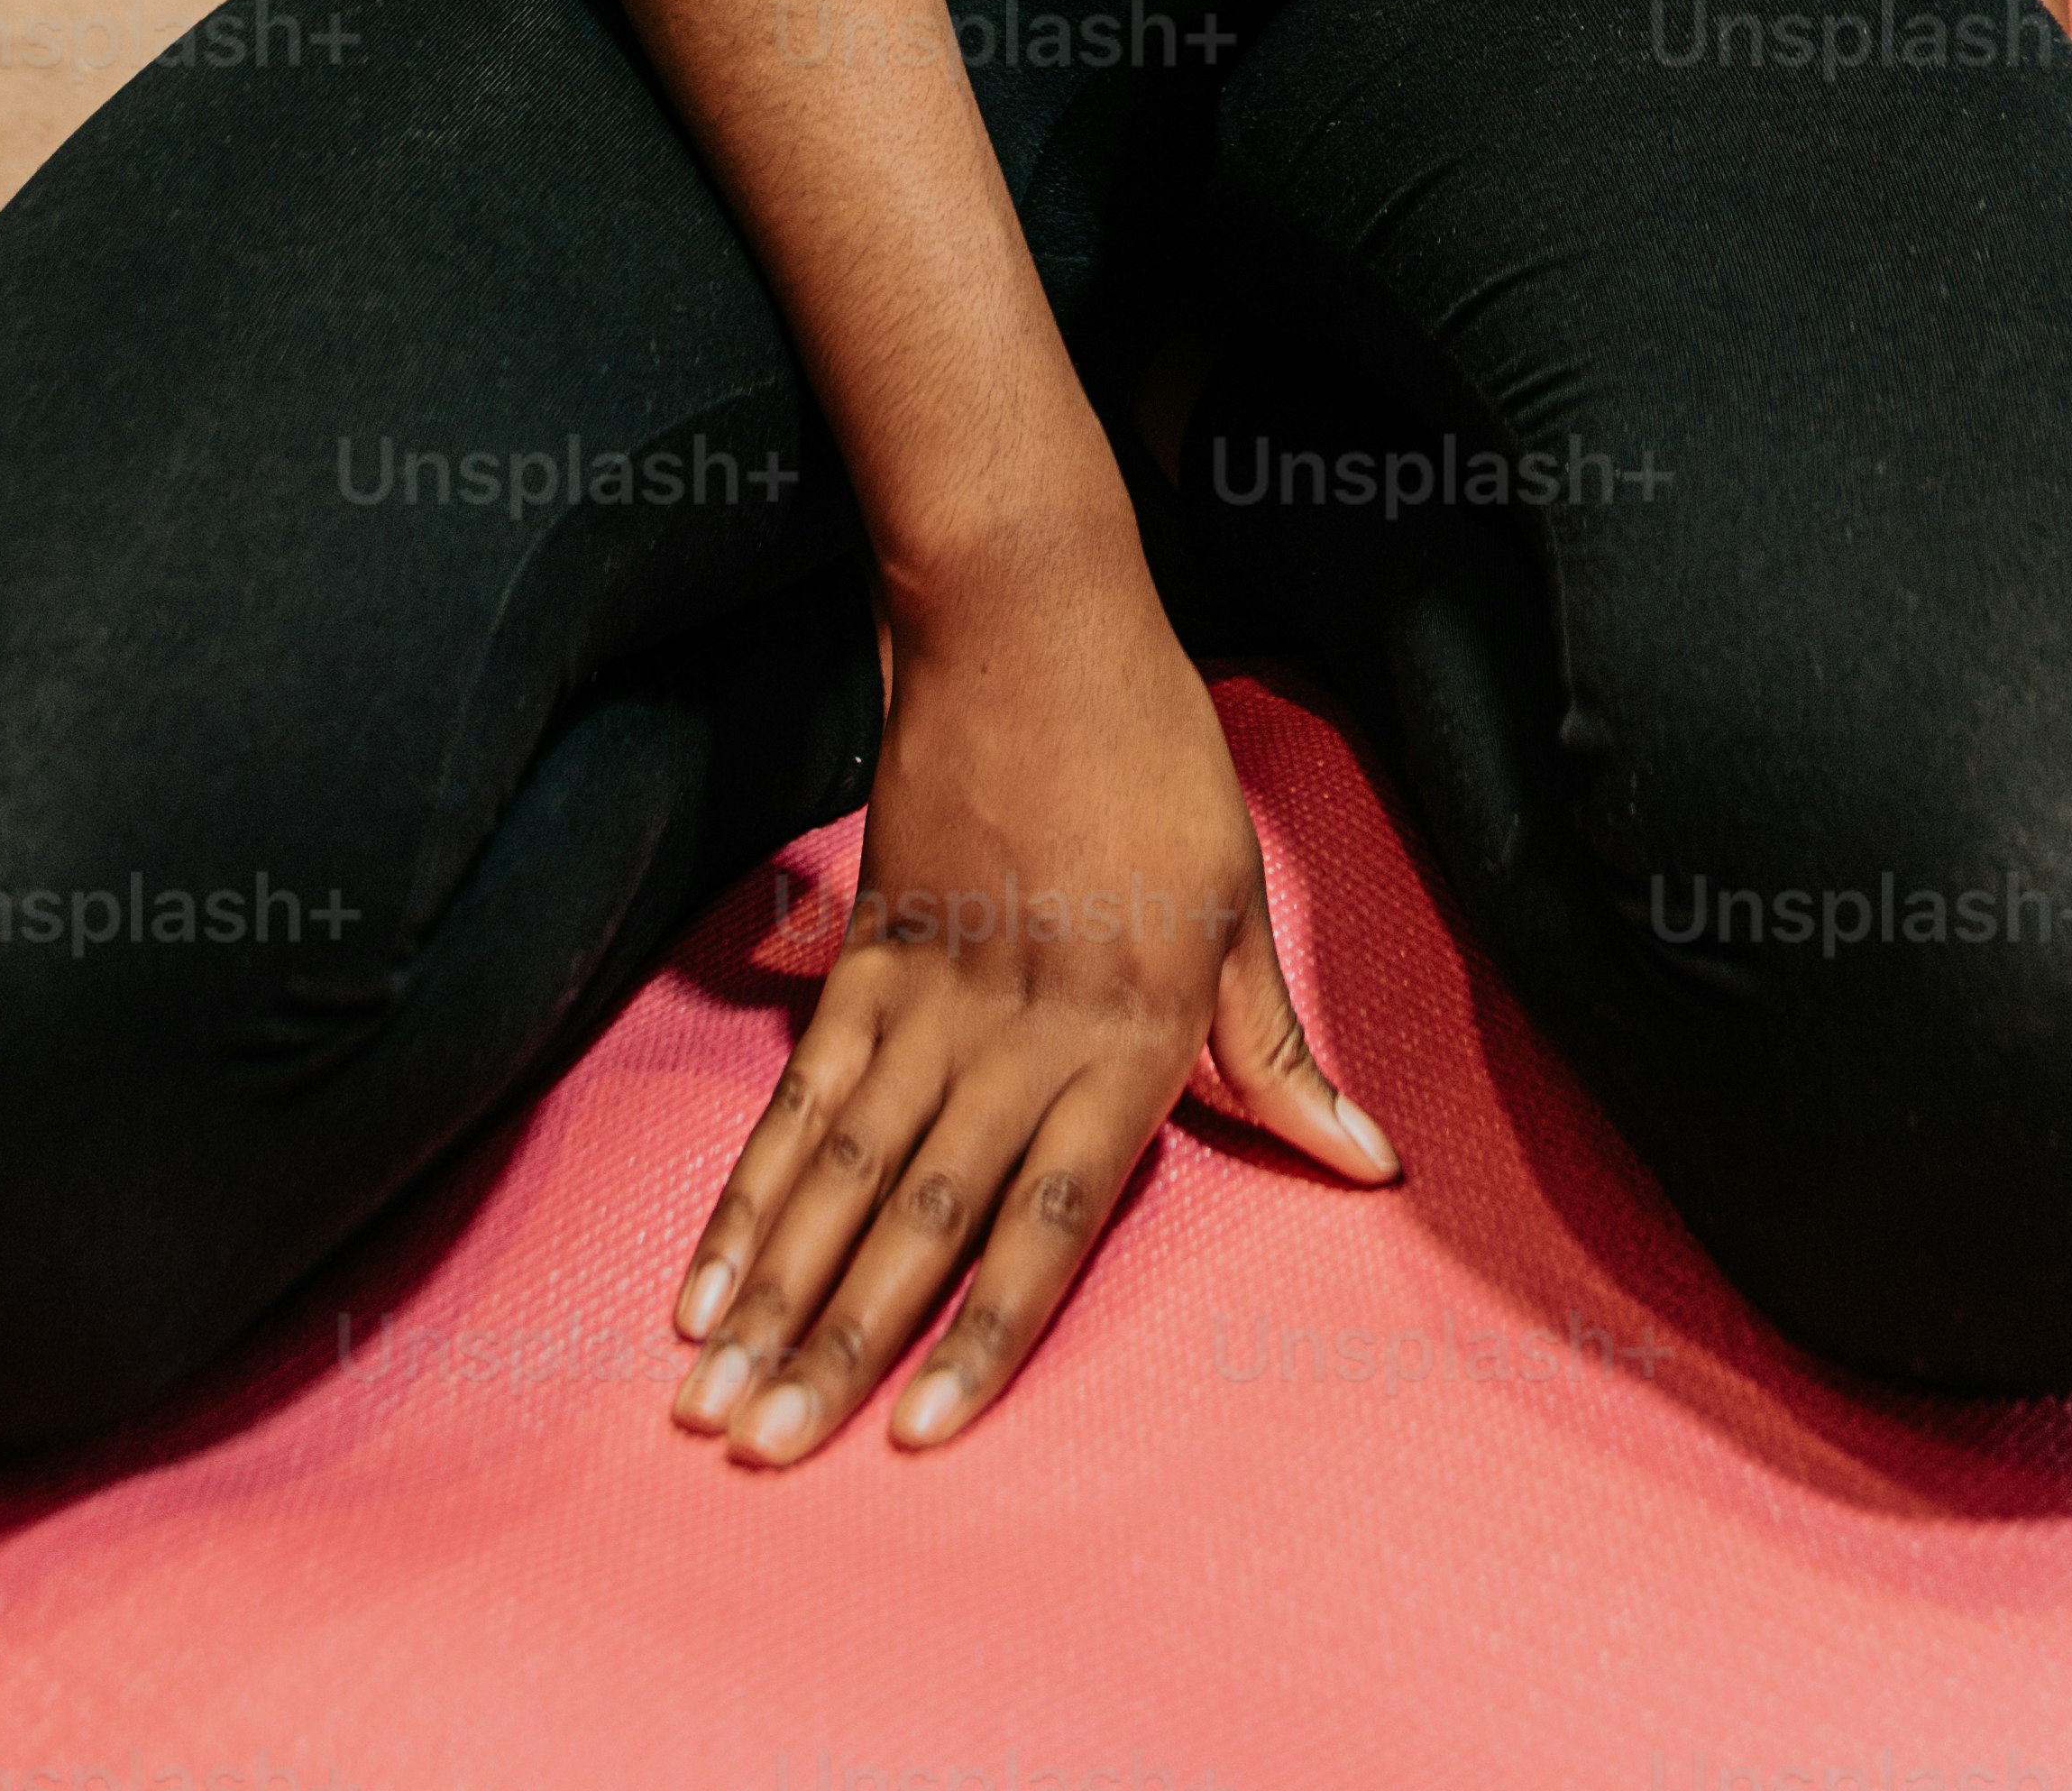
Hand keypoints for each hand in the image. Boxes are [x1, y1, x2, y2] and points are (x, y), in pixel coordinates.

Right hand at [669, 552, 1393, 1464]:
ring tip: (711, 1399)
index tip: (920, 1438)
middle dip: (839, 1349)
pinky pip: (799, 1093)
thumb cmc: (1156, 756)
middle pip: (921, 1220)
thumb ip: (1277, 1055)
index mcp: (1129, 1036)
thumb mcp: (1240, 901)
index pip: (1051, 1222)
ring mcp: (931, 994)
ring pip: (841, 1173)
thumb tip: (1368, 1164)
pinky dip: (748, 1189)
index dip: (985, 1334)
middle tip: (765, 1452)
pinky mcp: (867, 950)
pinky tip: (703, 1274)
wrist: (1030, 619)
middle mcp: (1021, 1034)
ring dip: (775, 1294)